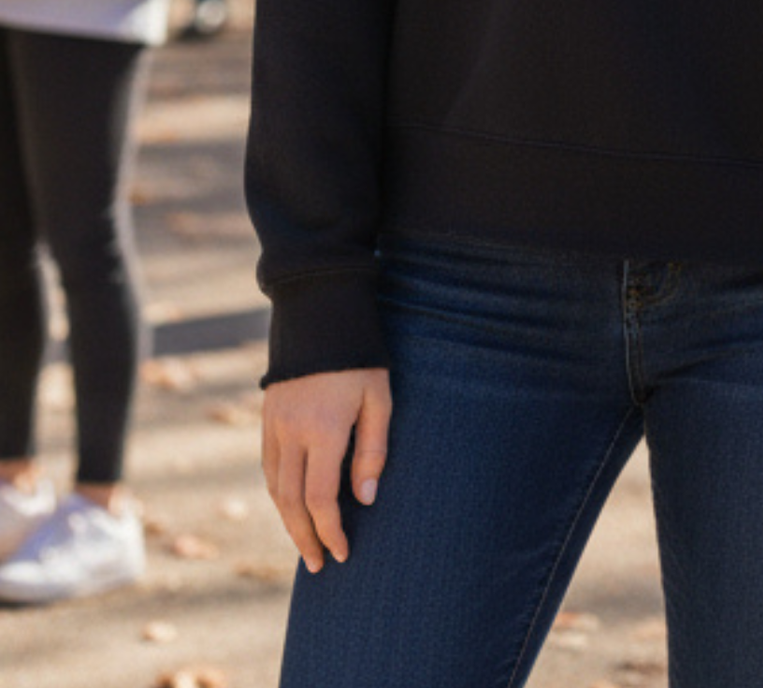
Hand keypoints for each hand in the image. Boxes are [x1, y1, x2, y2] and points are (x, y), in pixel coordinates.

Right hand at [261, 368, 390, 572]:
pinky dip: (278, 493)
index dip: (330, 531)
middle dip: (304, 538)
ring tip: (305, 543)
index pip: (320, 498)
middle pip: (290, 501)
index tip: (343, 553)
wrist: (320, 313)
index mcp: (323, 429)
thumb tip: (365, 499)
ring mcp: (274, 424)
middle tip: (318, 565)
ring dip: (288, 520)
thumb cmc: (360, 357)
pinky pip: (268, 465)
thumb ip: (373, 449)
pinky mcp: (267, 416)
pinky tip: (291, 505)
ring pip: (274, 486)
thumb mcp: (379, 398)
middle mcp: (292, 431)